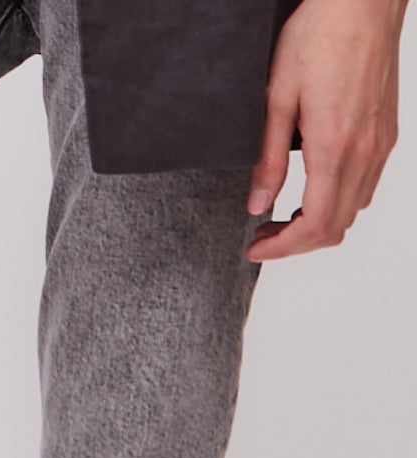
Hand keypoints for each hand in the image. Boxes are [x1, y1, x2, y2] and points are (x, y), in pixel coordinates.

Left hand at [246, 0, 406, 259]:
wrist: (364, 0)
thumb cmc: (320, 34)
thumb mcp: (277, 97)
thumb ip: (268, 158)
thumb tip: (257, 204)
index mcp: (335, 147)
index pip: (315, 226)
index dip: (282, 248)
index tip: (255, 248)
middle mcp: (365, 152)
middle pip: (336, 228)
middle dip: (296, 243)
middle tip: (263, 234)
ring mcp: (381, 144)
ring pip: (353, 211)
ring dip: (318, 225)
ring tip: (283, 215)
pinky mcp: (387, 133)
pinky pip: (366, 187)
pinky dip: (339, 202)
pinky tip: (314, 189)